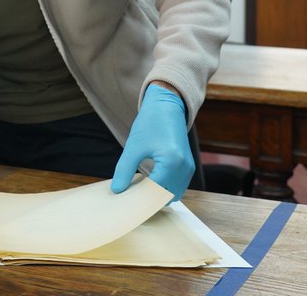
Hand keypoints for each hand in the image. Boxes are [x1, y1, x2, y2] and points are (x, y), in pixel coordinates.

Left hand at [112, 84, 192, 202]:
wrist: (167, 105)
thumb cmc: (150, 122)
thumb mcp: (133, 147)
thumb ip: (124, 171)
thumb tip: (117, 190)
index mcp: (172, 162)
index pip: (154, 192)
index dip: (138, 199)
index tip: (124, 202)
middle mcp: (184, 168)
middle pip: (165, 197)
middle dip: (148, 200)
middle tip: (129, 198)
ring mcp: (189, 168)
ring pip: (173, 194)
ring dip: (157, 196)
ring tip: (138, 190)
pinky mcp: (188, 166)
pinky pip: (178, 186)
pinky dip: (165, 189)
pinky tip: (149, 183)